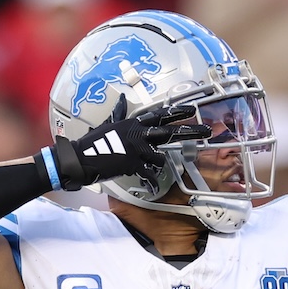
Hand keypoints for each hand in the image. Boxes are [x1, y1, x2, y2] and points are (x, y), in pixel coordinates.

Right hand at [46, 95, 210, 191]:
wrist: (80, 157)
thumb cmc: (93, 142)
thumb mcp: (109, 123)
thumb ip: (119, 113)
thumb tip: (123, 99)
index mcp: (134, 123)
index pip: (160, 115)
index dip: (177, 112)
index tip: (193, 109)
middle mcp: (139, 133)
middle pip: (170, 131)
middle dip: (190, 131)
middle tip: (207, 131)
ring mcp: (137, 148)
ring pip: (160, 157)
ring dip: (155, 164)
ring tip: (144, 167)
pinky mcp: (133, 163)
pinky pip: (149, 175)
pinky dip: (150, 183)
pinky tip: (151, 189)